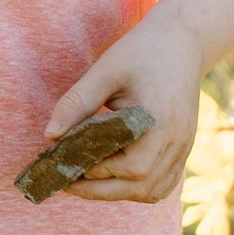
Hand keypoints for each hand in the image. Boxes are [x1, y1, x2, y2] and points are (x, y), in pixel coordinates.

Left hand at [42, 14, 202, 201]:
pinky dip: (139, 188)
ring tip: (86, 181)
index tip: (64, 166)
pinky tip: (113, 178)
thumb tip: (49, 135)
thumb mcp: (105, 71)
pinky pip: (165, 182)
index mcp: (159, 122)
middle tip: (67, 182)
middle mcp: (177, 140)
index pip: (130, 168)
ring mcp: (184, 147)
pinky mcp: (184, 147)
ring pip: (153, 191)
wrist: (181, 42)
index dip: (95, 172)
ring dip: (119, 192)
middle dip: (101, 190)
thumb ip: (77, 103)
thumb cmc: (140, 52)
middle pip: (142, 187)